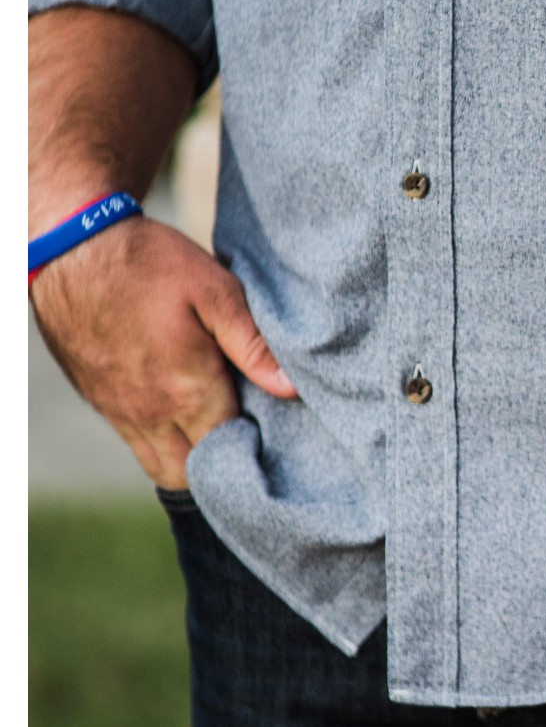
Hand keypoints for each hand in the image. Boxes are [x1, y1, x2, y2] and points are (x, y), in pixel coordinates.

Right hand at [30, 215, 297, 488]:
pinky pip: (137, 445)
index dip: (257, 444)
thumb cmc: (151, 265)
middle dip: (223, 462)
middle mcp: (152, 414)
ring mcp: (122, 413)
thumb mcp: (215, 291)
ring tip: (217, 421)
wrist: (75, 252)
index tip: (276, 425)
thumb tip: (291, 388)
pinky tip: (182, 409)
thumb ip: (253, 345)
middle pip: (195, 473)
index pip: (230, 451)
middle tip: (248, 427)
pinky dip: (163, 441)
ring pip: (162, 467)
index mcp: (187, 391)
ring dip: (191, 457)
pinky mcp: (102, 403)